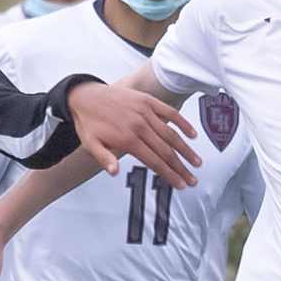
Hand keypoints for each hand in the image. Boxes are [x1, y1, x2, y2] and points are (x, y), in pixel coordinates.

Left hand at [66, 80, 198, 186]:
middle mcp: (139, 125)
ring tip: (196, 161)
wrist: (84, 96)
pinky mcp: (147, 101)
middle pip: (166, 151)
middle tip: (192, 179)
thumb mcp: (91, 144)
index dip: (169, 175)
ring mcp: (145, 112)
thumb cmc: (88, 121)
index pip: (154, 161)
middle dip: (181, 167)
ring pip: (171, 134)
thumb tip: (114, 172)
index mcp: (127, 139)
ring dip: (186, 150)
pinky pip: (169, 112)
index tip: (180, 184)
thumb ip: (105, 158)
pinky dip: (182, 123)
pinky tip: (192, 134)